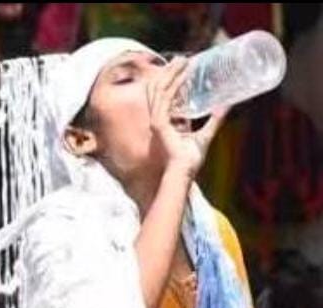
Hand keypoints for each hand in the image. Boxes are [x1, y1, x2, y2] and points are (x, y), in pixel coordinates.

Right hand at [147, 57, 227, 178]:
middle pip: (159, 88)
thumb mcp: (206, 134)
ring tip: (184, 60)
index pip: (163, 95)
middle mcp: (158, 118)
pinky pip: (166, 99)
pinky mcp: (160, 123)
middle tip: (183, 58)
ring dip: (171, 73)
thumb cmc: (191, 160)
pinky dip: (174, 85)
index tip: (183, 66)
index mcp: (164, 121)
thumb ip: (215, 120)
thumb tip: (228, 103)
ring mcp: (157, 120)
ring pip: (160, 90)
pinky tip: (184, 75)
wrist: (184, 171)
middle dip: (170, 71)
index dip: (170, 79)